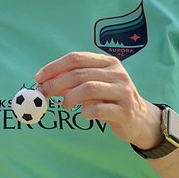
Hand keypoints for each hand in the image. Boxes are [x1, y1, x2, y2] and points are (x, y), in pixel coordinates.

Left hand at [35, 52, 161, 149]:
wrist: (139, 119)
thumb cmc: (110, 100)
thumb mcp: (94, 85)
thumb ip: (74, 81)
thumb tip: (45, 82)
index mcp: (108, 62)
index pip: (76, 58)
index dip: (54, 67)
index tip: (39, 78)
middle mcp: (117, 73)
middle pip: (79, 74)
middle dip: (55, 84)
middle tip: (43, 93)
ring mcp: (123, 91)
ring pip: (88, 88)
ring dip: (69, 97)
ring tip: (64, 105)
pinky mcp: (125, 111)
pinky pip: (99, 109)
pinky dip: (85, 112)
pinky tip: (83, 114)